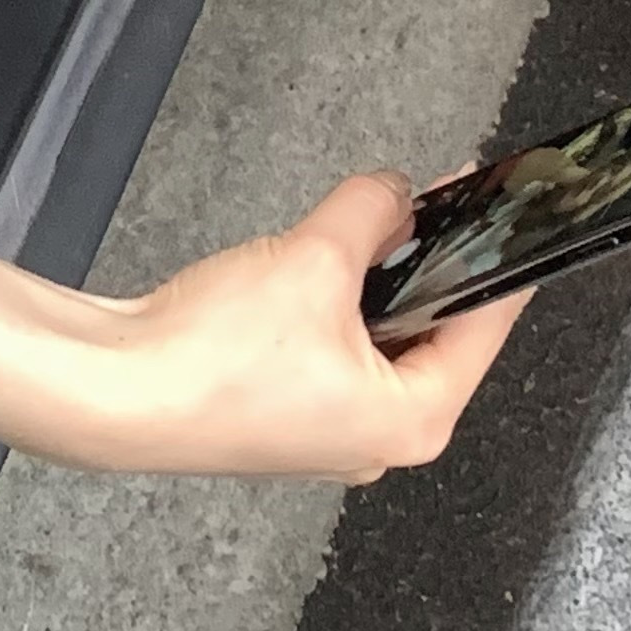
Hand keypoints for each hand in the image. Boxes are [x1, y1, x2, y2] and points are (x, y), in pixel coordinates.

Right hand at [49, 173, 527, 480]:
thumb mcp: (315, 258)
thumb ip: (370, 212)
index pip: (485, 330)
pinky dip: (333, 303)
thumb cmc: (212, 363)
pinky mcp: (283, 411)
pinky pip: (334, 348)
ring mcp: (327, 428)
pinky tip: (311, 264)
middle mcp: (375, 437)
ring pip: (379, 339)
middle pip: (432, 334)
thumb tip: (393, 194)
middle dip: (427, 262)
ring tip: (366, 224)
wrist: (119, 392)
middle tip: (430, 201)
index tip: (510, 218)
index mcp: (409, 419)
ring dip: (374, 280)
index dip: (496, 260)